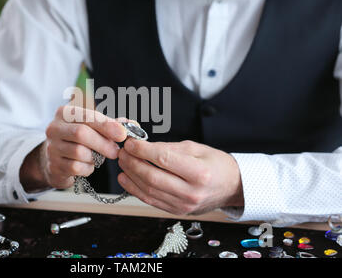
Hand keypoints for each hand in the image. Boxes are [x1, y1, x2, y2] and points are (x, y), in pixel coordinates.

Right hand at [24, 106, 127, 189]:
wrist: (56, 159)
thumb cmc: (79, 139)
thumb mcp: (93, 127)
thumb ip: (112, 124)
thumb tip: (133, 126)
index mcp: (65, 112)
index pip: (87, 116)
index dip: (106, 125)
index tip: (122, 134)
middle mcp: (54, 128)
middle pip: (81, 133)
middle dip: (103, 143)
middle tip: (116, 151)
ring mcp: (52, 147)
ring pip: (79, 152)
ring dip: (95, 157)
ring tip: (99, 157)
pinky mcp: (53, 165)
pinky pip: (76, 167)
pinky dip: (88, 168)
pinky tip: (89, 165)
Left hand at [117, 140, 243, 214]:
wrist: (232, 187)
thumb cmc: (216, 165)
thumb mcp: (196, 149)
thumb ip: (169, 148)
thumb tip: (143, 146)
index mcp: (199, 173)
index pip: (164, 160)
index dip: (143, 150)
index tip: (131, 143)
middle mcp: (192, 192)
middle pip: (152, 177)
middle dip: (133, 163)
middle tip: (123, 152)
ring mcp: (184, 205)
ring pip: (148, 191)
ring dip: (130, 176)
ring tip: (123, 163)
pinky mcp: (177, 211)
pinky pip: (151, 201)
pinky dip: (135, 190)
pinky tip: (126, 179)